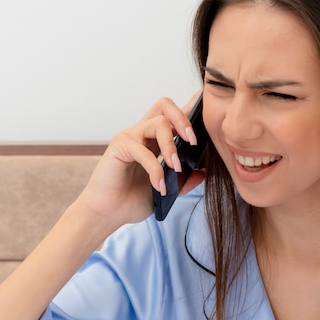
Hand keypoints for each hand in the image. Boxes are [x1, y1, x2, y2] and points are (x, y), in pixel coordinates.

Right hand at [76, 92, 202, 226]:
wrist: (109, 214)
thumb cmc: (133, 199)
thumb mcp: (167, 190)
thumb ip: (184, 181)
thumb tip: (204, 172)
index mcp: (156, 139)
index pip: (174, 115)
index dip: (191, 108)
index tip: (210, 109)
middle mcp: (143, 133)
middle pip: (165, 105)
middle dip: (183, 118)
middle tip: (193, 141)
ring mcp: (131, 137)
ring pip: (158, 123)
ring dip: (171, 146)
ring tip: (176, 168)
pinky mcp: (119, 147)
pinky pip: (142, 151)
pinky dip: (155, 169)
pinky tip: (159, 186)